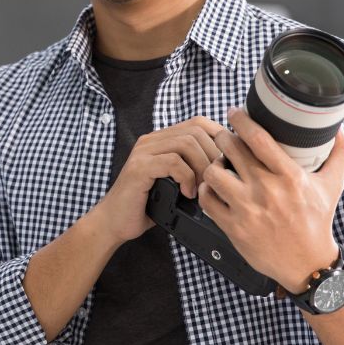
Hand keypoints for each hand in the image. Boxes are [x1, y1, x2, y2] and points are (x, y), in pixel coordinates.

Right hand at [91, 116, 224, 242]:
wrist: (115, 222)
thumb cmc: (148, 205)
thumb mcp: (176, 183)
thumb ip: (193, 168)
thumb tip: (227, 166)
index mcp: (162, 139)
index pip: (198, 122)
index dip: (218, 137)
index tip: (228, 161)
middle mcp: (152, 140)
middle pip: (195, 130)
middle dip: (213, 155)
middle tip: (218, 179)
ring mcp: (144, 151)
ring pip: (186, 143)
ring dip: (202, 167)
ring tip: (203, 188)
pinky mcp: (139, 167)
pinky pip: (173, 162)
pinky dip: (187, 178)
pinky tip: (187, 194)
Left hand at [195, 107, 343, 293]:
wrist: (308, 264)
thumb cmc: (318, 222)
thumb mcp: (333, 186)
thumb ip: (338, 155)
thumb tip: (338, 131)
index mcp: (290, 176)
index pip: (259, 138)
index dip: (241, 119)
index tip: (235, 112)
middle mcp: (267, 191)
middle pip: (231, 149)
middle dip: (224, 137)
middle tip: (225, 138)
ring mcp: (248, 210)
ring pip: (213, 172)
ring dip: (213, 163)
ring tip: (220, 164)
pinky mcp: (234, 227)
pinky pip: (208, 199)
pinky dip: (206, 190)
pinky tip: (215, 187)